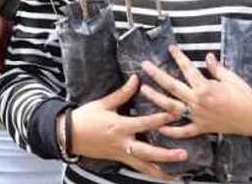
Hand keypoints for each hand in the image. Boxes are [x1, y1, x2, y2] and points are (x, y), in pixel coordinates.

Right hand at [68, 75, 187, 178]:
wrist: (68, 135)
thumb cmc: (85, 117)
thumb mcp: (104, 103)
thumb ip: (122, 93)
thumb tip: (136, 79)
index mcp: (120, 126)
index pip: (145, 122)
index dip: (161, 118)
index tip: (176, 114)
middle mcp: (122, 143)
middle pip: (147, 151)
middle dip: (166, 154)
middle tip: (183, 154)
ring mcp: (121, 153)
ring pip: (143, 166)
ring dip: (161, 171)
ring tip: (177, 175)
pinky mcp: (119, 159)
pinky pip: (137, 169)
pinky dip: (150, 173)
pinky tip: (162, 177)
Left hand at [139, 46, 251, 138]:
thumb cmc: (245, 96)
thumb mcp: (231, 78)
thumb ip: (216, 68)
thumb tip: (207, 56)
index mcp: (205, 87)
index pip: (188, 69)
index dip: (178, 57)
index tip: (170, 48)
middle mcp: (198, 102)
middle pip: (172, 87)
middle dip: (157, 75)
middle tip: (145, 66)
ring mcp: (198, 116)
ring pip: (172, 107)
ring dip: (156, 98)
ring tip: (144, 90)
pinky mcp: (202, 128)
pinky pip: (183, 131)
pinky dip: (170, 130)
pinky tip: (159, 126)